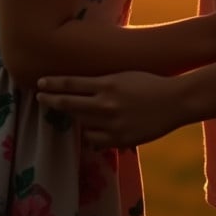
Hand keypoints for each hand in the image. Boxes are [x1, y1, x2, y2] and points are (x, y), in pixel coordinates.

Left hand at [37, 71, 181, 148]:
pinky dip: (92, 135)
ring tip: (73, 113)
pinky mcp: (120, 139)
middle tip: (40, 98)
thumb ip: (103, 83)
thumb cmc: (150, 84)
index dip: (53, 84)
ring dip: (76, 118)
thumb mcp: (124, 75)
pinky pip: (95, 140)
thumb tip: (81, 87)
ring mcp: (112, 123)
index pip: (71, 83)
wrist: (175, 101)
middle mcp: (106, 103)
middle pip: (69, 104)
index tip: (39, 83)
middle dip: (51, 101)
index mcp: (107, 83)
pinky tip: (92, 130)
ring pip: (81, 124)